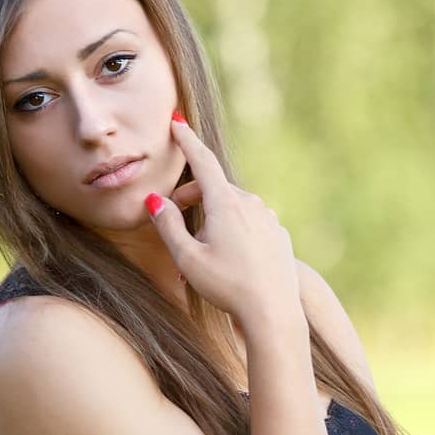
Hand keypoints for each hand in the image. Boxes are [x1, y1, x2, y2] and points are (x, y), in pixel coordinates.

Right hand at [144, 115, 299, 324]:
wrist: (274, 313)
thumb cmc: (228, 287)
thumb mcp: (188, 258)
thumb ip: (169, 226)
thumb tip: (156, 201)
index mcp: (226, 203)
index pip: (202, 161)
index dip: (187, 140)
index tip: (177, 121)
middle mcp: (251, 204)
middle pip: (215, 189)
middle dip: (193, 199)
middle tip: (175, 220)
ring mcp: (268, 219)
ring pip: (233, 209)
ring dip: (213, 221)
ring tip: (201, 256)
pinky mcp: (278, 236)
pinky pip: (250, 226)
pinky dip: (234, 234)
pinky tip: (228, 262)